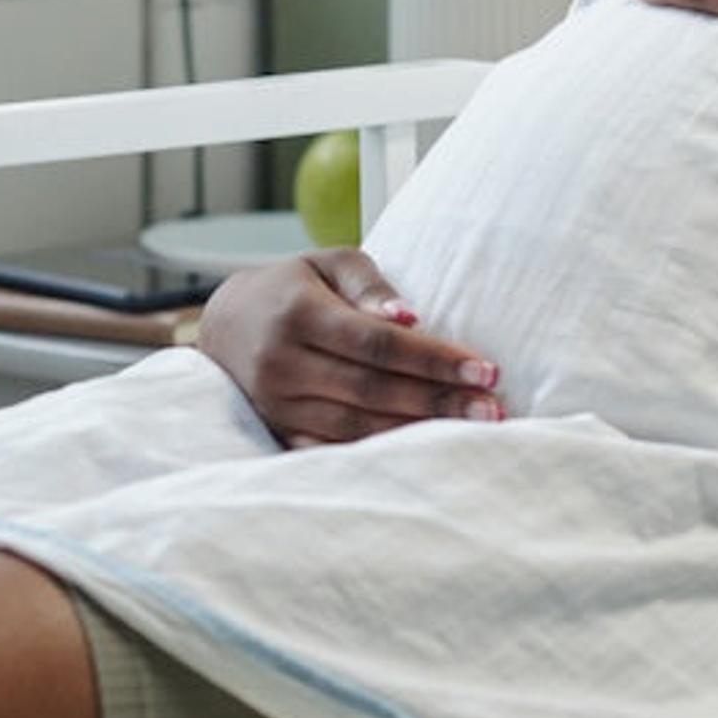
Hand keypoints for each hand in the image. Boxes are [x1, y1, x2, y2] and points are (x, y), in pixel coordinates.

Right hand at [195, 250, 503, 447]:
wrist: (224, 324)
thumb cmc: (293, 287)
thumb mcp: (328, 264)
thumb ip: (370, 286)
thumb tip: (410, 318)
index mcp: (299, 314)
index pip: (378, 344)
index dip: (435, 359)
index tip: (487, 370)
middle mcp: (282, 363)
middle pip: (373, 389)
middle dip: (439, 401)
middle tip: (493, 409)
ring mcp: (277, 404)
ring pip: (357, 426)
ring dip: (417, 432)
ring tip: (470, 430)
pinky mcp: (278, 431)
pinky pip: (335, 450)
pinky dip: (380, 453)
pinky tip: (421, 451)